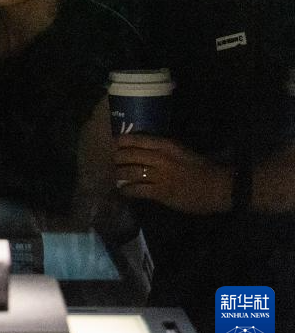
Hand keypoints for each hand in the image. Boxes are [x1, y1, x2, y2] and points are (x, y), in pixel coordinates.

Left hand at [113, 134, 231, 213]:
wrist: (218, 186)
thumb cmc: (202, 167)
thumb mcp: (181, 150)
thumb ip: (162, 148)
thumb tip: (141, 147)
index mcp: (166, 145)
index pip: (136, 139)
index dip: (121, 142)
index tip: (114, 144)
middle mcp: (160, 158)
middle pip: (128, 155)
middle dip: (117, 159)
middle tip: (113, 162)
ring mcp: (159, 176)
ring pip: (129, 172)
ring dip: (119, 174)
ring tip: (116, 176)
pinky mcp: (161, 192)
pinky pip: (136, 190)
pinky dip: (126, 190)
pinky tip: (123, 190)